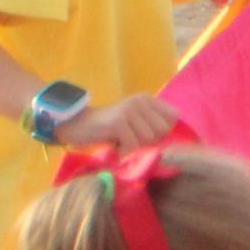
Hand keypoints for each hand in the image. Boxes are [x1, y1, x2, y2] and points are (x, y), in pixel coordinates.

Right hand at [62, 94, 180, 153]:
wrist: (75, 126)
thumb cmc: (107, 130)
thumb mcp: (134, 123)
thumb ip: (152, 126)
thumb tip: (173, 142)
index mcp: (147, 99)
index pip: (174, 116)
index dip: (163, 130)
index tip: (145, 134)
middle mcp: (140, 101)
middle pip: (162, 129)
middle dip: (148, 140)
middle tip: (130, 139)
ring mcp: (129, 110)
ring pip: (148, 138)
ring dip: (134, 146)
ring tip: (120, 141)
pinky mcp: (118, 122)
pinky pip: (132, 144)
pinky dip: (124, 150)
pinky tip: (115, 146)